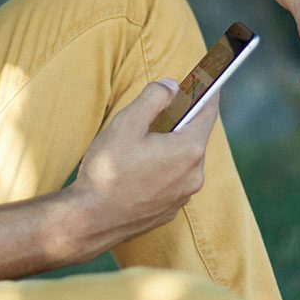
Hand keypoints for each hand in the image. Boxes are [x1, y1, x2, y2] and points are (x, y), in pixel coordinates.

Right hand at [67, 78, 218, 257]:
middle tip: (158, 111)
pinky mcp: (170, 211)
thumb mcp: (127, 123)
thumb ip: (154, 98)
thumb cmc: (107, 170)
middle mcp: (194, 175)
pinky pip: (173, 181)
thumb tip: (172, 86)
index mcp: (189, 150)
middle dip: (180, 122)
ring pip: (183, 160)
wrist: (89, 220)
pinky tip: (137, 170)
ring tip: (140, 144)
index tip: (209, 79)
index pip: (208, 112)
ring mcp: (183, 196)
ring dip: (169, 148)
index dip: (208, 92)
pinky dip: (163, 169)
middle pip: (194, 137)